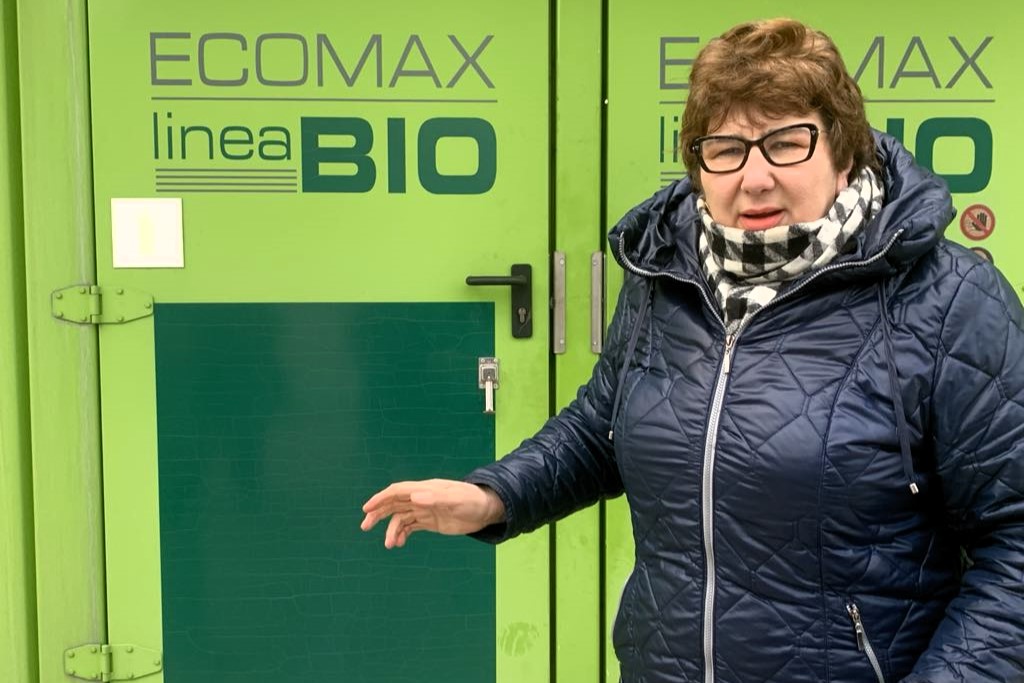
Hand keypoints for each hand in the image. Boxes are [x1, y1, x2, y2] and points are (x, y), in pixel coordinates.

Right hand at [360, 479, 505, 548]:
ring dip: (391, 529)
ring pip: (400, 518)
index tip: (367, 509)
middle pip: (394, 504)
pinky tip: (398, 544)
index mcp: (425, 489)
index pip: (398, 491)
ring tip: (389, 544)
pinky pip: (410, 526)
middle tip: (365, 526)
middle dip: (378, 513)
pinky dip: (401, 534)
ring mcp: (425, 509)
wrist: (486, 510)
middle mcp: (422, 498)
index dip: (381, 498)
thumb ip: (435, 498)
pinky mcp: (430, 521)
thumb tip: (414, 497)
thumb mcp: (456, 500)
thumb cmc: (473, 501)